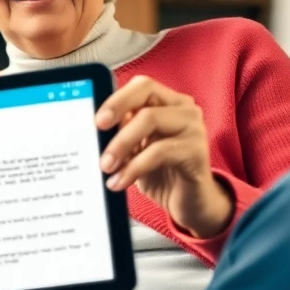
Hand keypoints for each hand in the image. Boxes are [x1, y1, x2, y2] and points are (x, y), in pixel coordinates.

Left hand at [96, 76, 233, 238]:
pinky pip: (160, 151)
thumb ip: (120, 132)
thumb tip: (92, 127)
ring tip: (105, 167)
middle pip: (147, 94)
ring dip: (121, 144)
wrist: (189, 203)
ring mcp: (193, 127)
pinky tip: (120, 181)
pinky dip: (134, 167)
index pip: (141, 85)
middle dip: (117, 112)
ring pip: (150, 120)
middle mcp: (184, 109)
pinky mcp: (197, 150)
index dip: (117, 98)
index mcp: (167, 102)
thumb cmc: (159, 171)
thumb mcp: (134, 149)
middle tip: (97, 135)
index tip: (97, 119)